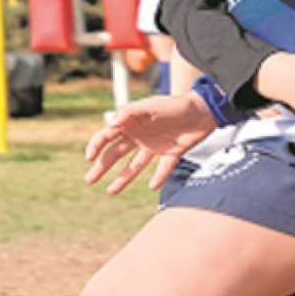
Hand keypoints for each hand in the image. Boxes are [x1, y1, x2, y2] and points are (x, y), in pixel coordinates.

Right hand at [84, 92, 215, 194]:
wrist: (205, 110)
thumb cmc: (176, 103)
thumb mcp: (152, 105)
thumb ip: (131, 112)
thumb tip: (111, 124)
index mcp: (132, 123)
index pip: (108, 135)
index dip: (96, 145)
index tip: (89, 158)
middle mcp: (140, 136)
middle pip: (116, 153)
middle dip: (102, 166)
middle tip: (89, 180)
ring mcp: (155, 146)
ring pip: (135, 166)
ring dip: (123, 178)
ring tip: (111, 192)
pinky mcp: (171, 154)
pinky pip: (162, 169)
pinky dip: (158, 178)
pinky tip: (152, 186)